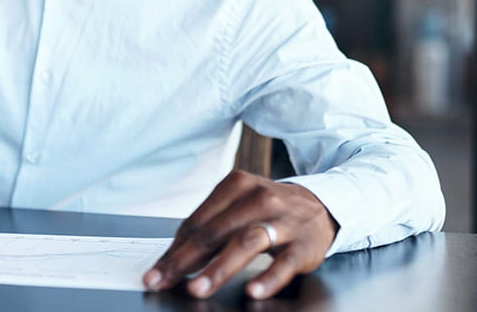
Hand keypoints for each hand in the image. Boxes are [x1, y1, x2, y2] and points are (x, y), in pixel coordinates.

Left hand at [143, 170, 338, 299]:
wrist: (321, 206)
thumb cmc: (269, 209)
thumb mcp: (240, 205)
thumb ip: (211, 226)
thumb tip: (174, 257)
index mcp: (237, 185)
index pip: (198, 221)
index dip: (174, 249)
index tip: (156, 271)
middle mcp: (259, 198)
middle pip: (216, 232)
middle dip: (185, 260)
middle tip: (162, 281)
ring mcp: (283, 220)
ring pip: (246, 243)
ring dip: (219, 268)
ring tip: (198, 288)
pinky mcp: (304, 244)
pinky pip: (284, 262)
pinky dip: (268, 278)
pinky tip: (253, 291)